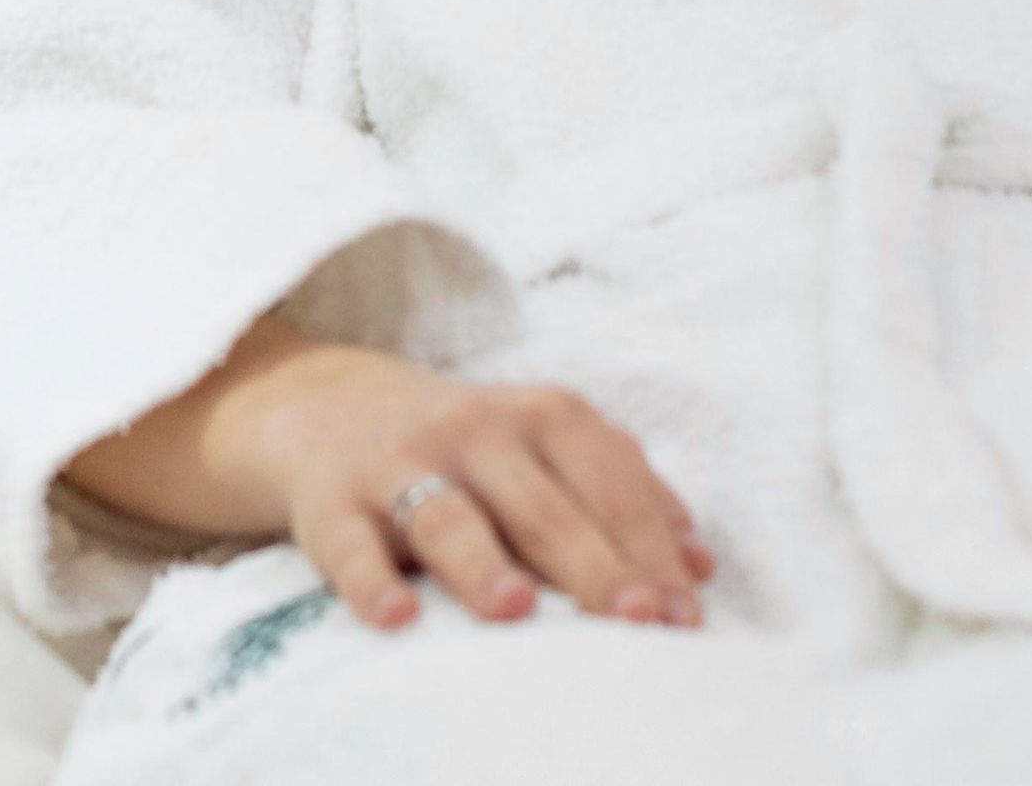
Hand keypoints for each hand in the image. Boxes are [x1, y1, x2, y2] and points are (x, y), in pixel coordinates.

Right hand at [215, 340, 714, 633]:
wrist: (332, 409)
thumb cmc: (470, 450)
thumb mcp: (547, 450)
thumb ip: (621, 496)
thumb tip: (699, 567)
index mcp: (544, 415)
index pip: (609, 479)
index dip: (651, 545)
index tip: (685, 615)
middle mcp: (477, 430)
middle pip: (543, 503)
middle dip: (594, 563)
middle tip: (637, 622)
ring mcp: (402, 463)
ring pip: (449, 515)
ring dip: (484, 563)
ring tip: (517, 611)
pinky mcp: (332, 503)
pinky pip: (350, 547)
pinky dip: (371, 583)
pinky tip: (397, 621)